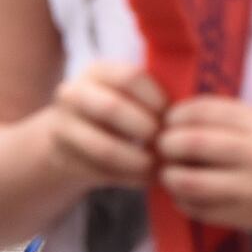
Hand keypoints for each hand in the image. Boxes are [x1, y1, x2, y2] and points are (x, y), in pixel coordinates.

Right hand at [42, 61, 164, 192]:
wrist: (70, 137)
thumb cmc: (116, 114)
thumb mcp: (127, 96)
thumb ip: (150, 100)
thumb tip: (188, 115)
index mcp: (98, 72)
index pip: (130, 77)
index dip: (156, 99)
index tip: (173, 118)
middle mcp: (74, 93)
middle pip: (112, 108)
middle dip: (144, 129)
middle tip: (165, 145)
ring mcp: (63, 126)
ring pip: (103, 147)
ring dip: (137, 161)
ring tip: (158, 168)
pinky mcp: (62, 157)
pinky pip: (99, 172)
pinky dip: (127, 178)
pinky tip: (146, 179)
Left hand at [157, 96, 251, 237]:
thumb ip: (232, 121)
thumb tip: (180, 119)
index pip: (204, 109)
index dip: (177, 114)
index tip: (168, 120)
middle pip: (192, 143)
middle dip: (166, 144)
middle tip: (160, 147)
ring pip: (192, 182)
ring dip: (170, 177)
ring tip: (168, 174)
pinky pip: (204, 211)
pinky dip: (185, 203)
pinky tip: (184, 198)